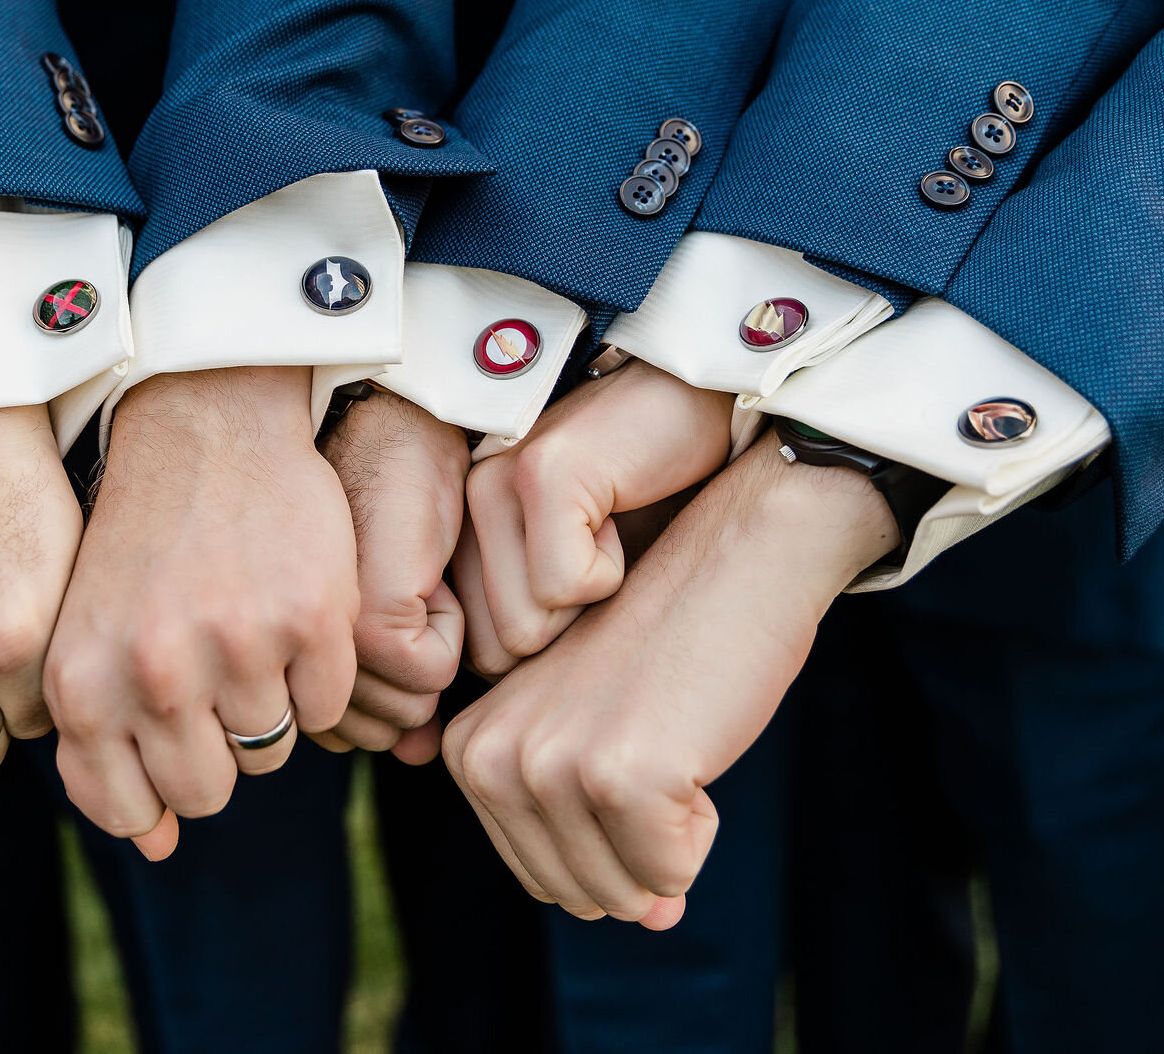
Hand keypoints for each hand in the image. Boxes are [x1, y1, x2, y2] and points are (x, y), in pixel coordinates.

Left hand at [43, 367, 357, 858]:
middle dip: (218, 751)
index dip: (158, 788)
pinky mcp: (312, 619)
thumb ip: (104, 747)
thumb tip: (157, 849)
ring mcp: (237, 647)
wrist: (206, 428)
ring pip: (272, 751)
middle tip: (215, 679)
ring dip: (268, 706)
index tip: (169, 736)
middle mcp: (154, 674)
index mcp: (83, 686)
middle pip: (209, 791)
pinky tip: (286, 613)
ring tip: (246, 632)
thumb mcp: (91, 641)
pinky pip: (329, 704)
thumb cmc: (141, 543)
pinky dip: (318, 674)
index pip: (129, 809)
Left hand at [309, 388, 467, 763]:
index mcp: (263, 655)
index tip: (373, 609)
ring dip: (427, 646)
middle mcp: (279, 657)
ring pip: (406, 709)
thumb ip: (382, 689)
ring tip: (402, 575)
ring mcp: (320, 643)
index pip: (339, 732)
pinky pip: (433, 674)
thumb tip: (412, 755)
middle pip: (373, 731)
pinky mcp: (366, 622)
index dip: (381, 678)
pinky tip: (421, 567)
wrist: (380, 430)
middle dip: (404, 671)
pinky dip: (450, 623)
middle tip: (392, 589)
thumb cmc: (371, 506)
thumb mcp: (369, 607)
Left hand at [443, 435, 897, 928]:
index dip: (611, 836)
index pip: (541, 875)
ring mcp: (549, 764)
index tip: (634, 742)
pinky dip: (701, 828)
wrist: (737, 555)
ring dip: (672, 836)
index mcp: (470, 745)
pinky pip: (669, 871)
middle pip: (575, 892)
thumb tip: (651, 921)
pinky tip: (695, 738)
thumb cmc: (672, 642)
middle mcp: (489, 755)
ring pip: (622, 891)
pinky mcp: (619, 774)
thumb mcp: (602, 731)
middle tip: (662, 743)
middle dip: (641, 847)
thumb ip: (593, 831)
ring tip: (675, 735)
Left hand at [453, 359, 731, 674]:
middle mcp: (459, 511)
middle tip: (602, 570)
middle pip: (494, 656)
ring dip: (591, 605)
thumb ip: (530, 645)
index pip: (468, 664)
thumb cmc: (652, 517)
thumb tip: (498, 749)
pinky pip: (565, 586)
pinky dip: (612, 571)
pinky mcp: (540, 470)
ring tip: (612, 540)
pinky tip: (623, 517)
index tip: (581, 617)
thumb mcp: (576, 595)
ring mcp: (492, 485)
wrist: (704, 415)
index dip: (541, 663)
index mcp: (459, 541)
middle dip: (566, 637)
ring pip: (524, 629)